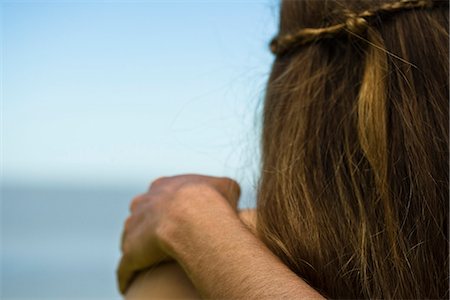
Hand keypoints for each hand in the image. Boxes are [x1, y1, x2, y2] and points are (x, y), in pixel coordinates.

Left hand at [117, 174, 240, 293]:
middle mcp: (144, 203)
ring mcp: (134, 226)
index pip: (160, 195)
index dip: (167, 207)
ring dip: (136, 249)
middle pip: (141, 214)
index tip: (176, 218)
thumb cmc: (213, 201)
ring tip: (146, 262)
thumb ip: (223, 189)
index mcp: (164, 186)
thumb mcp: (226, 187)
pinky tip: (130, 285)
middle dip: (147, 225)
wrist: (195, 218)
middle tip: (160, 239)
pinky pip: (125, 267)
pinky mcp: (130, 252)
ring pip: (130, 238)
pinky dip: (127, 275)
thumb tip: (228, 195)